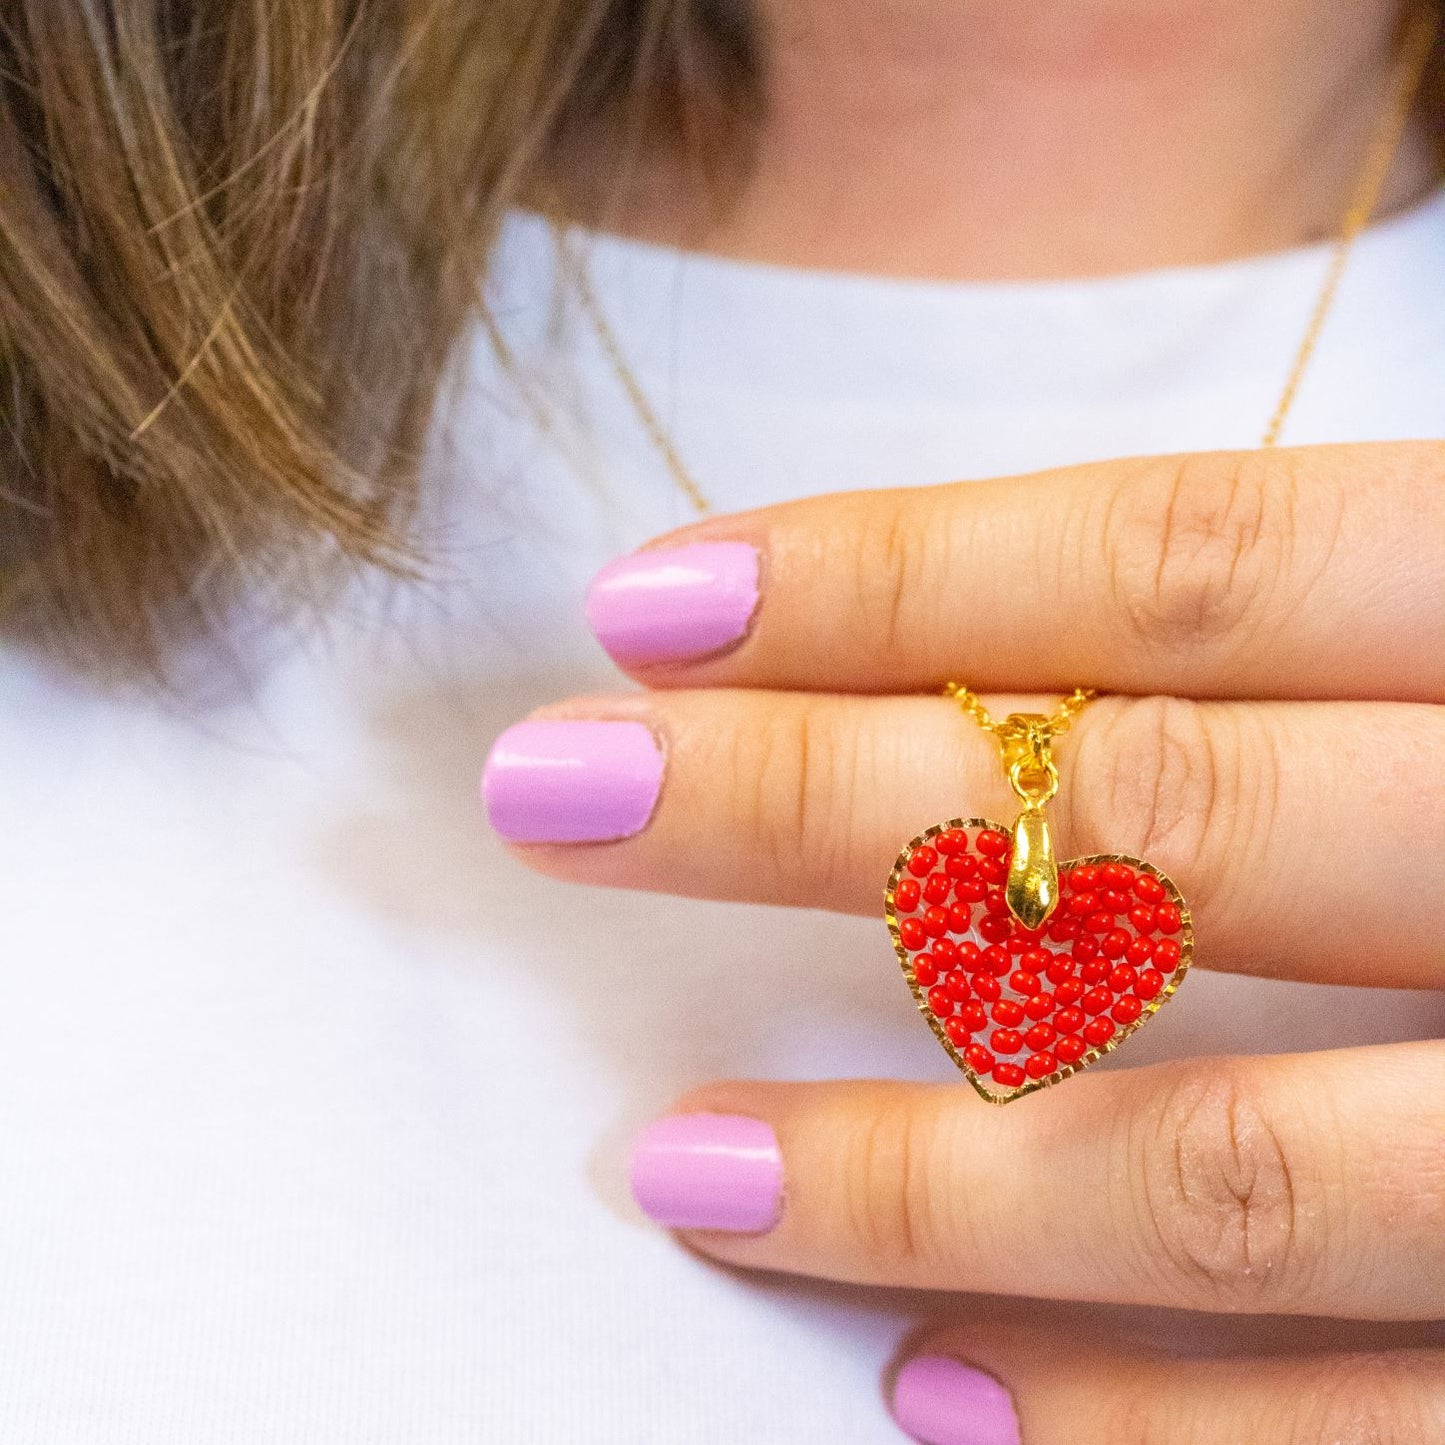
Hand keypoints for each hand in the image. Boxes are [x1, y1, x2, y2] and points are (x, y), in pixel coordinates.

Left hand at [483, 441, 1444, 1441]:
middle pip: (1146, 821)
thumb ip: (1313, 651)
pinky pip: (1361, 1430)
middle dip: (812, 809)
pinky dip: (1133, 1420)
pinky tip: (930, 1387)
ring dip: (912, 1169)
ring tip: (674, 1165)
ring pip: (1227, 1165)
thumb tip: (984, 679)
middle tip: (560, 793)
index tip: (655, 604)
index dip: (902, 578)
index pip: (1191, 573)